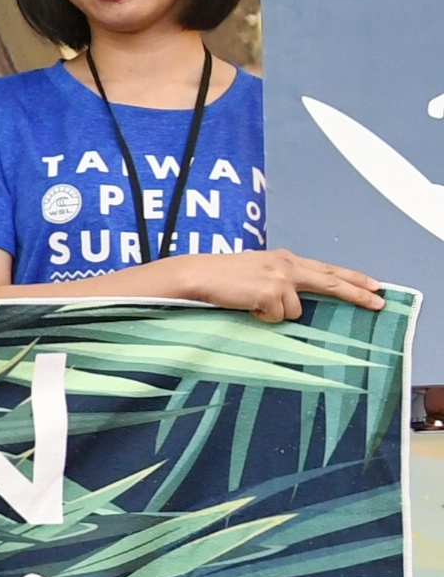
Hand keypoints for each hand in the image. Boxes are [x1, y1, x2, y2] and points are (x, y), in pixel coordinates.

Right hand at [158, 249, 384, 322]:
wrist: (196, 275)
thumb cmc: (220, 278)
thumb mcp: (256, 272)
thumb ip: (279, 280)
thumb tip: (293, 302)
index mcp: (285, 259)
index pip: (327, 268)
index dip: (353, 278)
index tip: (374, 286)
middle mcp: (288, 264)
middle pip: (332, 280)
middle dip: (358, 293)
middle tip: (379, 302)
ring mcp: (281, 278)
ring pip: (295, 310)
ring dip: (275, 313)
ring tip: (251, 304)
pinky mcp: (272, 292)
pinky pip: (277, 318)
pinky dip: (261, 317)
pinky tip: (245, 306)